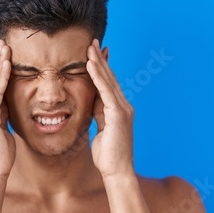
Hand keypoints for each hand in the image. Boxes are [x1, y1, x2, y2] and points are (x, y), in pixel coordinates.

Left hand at [86, 39, 134, 177]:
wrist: (117, 171)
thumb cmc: (108, 155)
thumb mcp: (100, 129)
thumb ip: (98, 114)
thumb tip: (92, 101)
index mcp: (118, 110)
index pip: (108, 84)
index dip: (101, 68)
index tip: (94, 53)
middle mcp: (123, 106)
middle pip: (110, 78)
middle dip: (100, 59)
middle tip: (93, 41)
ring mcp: (122, 109)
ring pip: (108, 81)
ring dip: (98, 62)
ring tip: (89, 46)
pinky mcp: (118, 114)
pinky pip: (106, 90)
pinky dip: (98, 76)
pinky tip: (90, 64)